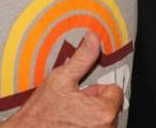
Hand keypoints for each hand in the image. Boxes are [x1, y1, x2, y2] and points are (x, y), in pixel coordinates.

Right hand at [5, 32, 121, 127]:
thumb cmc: (41, 113)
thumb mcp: (61, 79)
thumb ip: (82, 57)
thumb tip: (93, 37)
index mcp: (104, 112)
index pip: (114, 91)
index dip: (96, 89)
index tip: (81, 93)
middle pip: (110, 106)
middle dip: (94, 103)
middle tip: (73, 105)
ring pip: (103, 120)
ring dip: (90, 117)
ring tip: (70, 116)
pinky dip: (85, 126)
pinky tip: (69, 125)